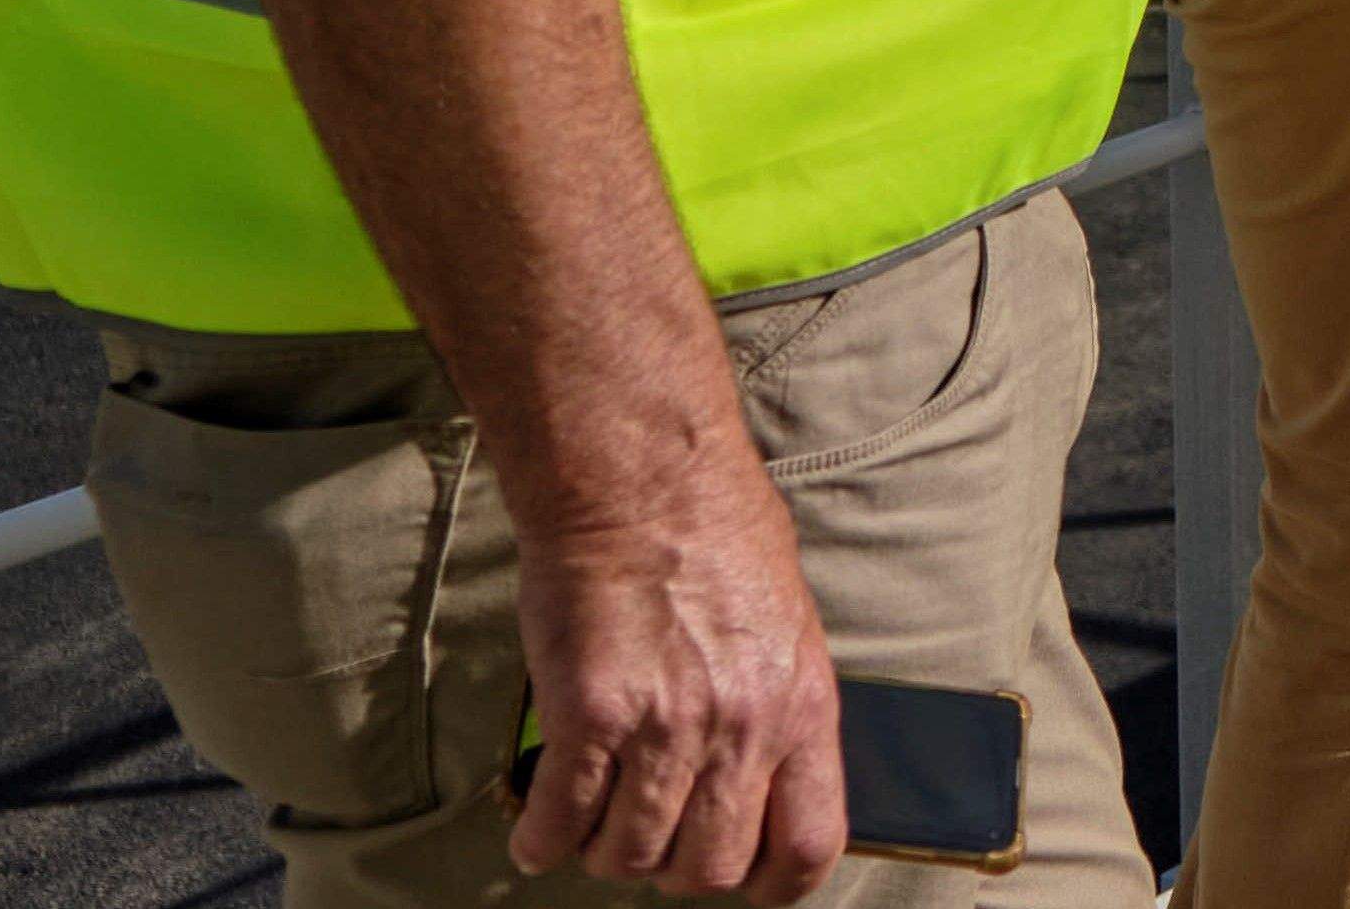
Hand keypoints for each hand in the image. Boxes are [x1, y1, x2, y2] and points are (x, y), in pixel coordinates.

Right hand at [502, 455, 842, 902]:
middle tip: (649, 834)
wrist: (643, 482)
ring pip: (632, 855)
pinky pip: (564, 819)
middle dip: (675, 867)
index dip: (772, 885)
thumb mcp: (786, 626)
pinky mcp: (591, 714)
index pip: (810, 845)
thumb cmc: (716, 537)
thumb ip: (776, 708)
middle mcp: (743, 726)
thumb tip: (758, 781)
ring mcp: (667, 725)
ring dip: (607, 850)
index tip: (742, 881)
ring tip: (593, 820)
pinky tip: (540, 827)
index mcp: (804, 706)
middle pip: (711, 868)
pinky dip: (545, 837)